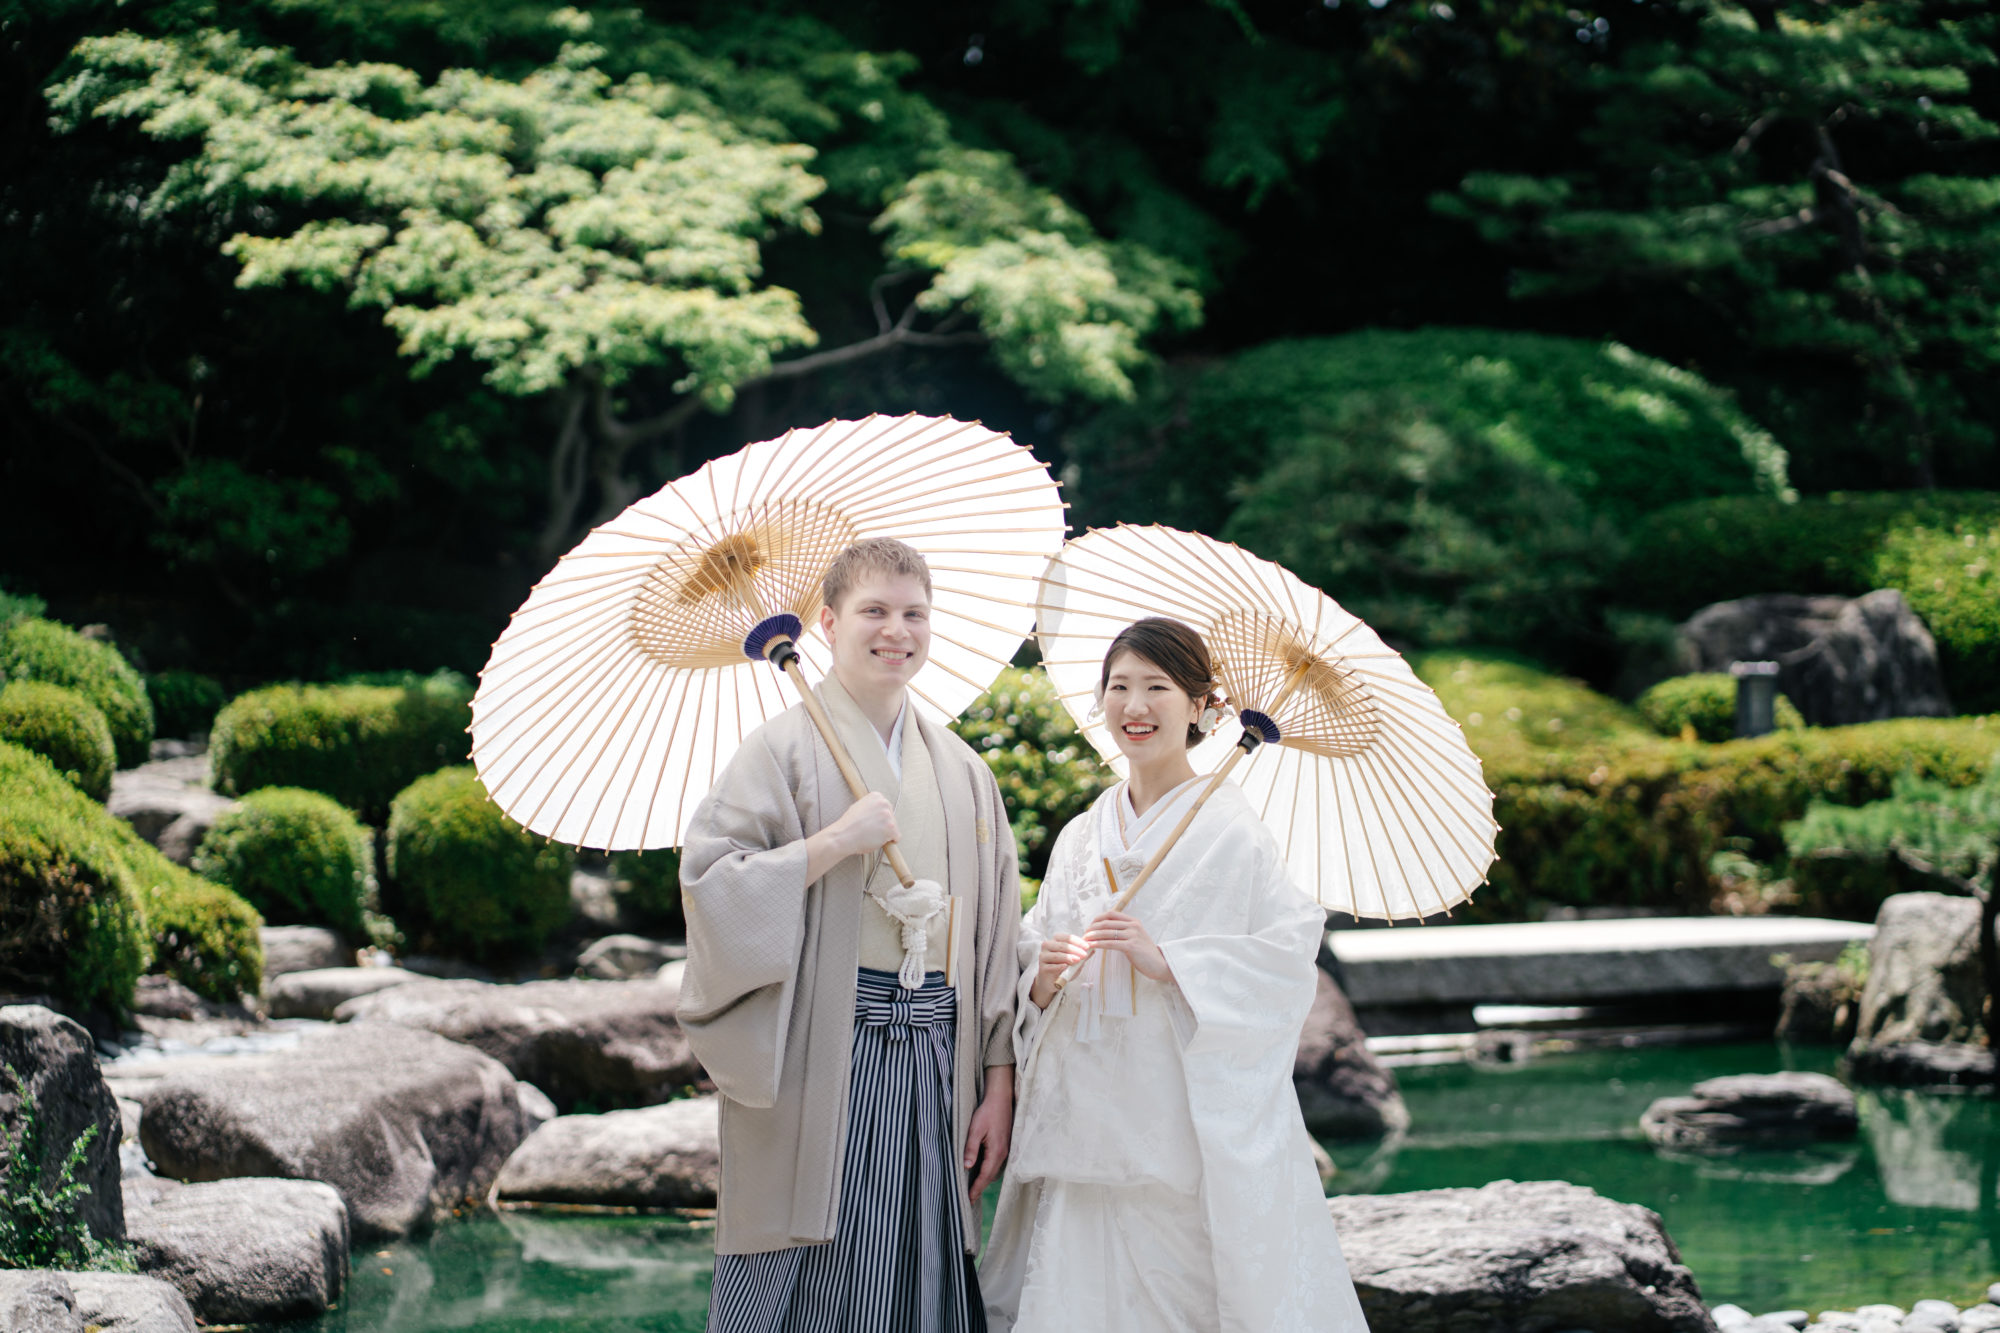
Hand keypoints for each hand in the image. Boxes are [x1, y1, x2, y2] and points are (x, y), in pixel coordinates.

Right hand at [803, 793, 898, 885]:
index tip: (871, 822)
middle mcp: (884, 803)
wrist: (844, 835)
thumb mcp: (859, 807)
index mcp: (876, 796)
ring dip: (885, 833)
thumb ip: (871, 807)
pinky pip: (896, 837)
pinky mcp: (891, 827)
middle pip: (891, 817)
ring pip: (894, 828)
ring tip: (871, 834)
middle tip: (870, 830)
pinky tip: (878, 840)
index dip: (879, 818)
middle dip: (884, 825)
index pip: (886, 808)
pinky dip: (889, 841)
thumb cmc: (849, 825)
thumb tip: (878, 811)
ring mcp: (888, 815)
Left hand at [964, 1065, 1012, 1202]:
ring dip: (985, 1179)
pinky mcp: (1005, 1145)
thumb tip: (967, 1166)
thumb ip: (971, 1148)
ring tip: (974, 1187)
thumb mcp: (975, 1129)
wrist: (1001, 1099)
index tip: (969, 1198)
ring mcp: (1006, 1150)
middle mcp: (1003, 1153)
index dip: (977, 1188)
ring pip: (994, 1170)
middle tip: (969, 1197)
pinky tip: (981, 1171)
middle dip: (980, 1187)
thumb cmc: (987, 1112)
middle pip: (991, 1176)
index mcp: (996, 1151)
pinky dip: (989, 1171)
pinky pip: (997, 1163)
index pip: (985, 1175)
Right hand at [1028, 933, 1088, 1009]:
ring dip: (1068, 957)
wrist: (1052, 982)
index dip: (1078, 941)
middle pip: (1062, 945)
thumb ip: (1082, 954)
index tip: (1087, 946)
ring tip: (1077, 960)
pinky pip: (1052, 966)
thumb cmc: (1064, 968)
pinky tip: (1066, 967)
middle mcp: (1047, 946)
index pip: (1066, 937)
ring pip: (1057, 955)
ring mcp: (1043, 957)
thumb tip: (1093, 948)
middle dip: (1075, 949)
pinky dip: (1060, 966)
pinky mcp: (1042, 968)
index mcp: (1055, 940)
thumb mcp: (1075, 960)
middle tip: (1084, 954)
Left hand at [1083, 911, 1170, 982]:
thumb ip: (1123, 932)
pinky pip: (1111, 943)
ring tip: (1085, 941)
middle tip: (1084, 935)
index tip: (1090, 926)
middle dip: (1092, 928)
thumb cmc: (1145, 953)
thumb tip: (1105, 932)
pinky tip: (1092, 946)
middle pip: (1107, 922)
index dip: (1098, 919)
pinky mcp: (1131, 946)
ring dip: (1093, 936)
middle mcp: (1133, 926)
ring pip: (1107, 932)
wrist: (1159, 964)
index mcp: (1133, 921)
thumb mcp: (1135, 938)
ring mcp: (1133, 935)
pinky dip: (1099, 944)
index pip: (1111, 914)